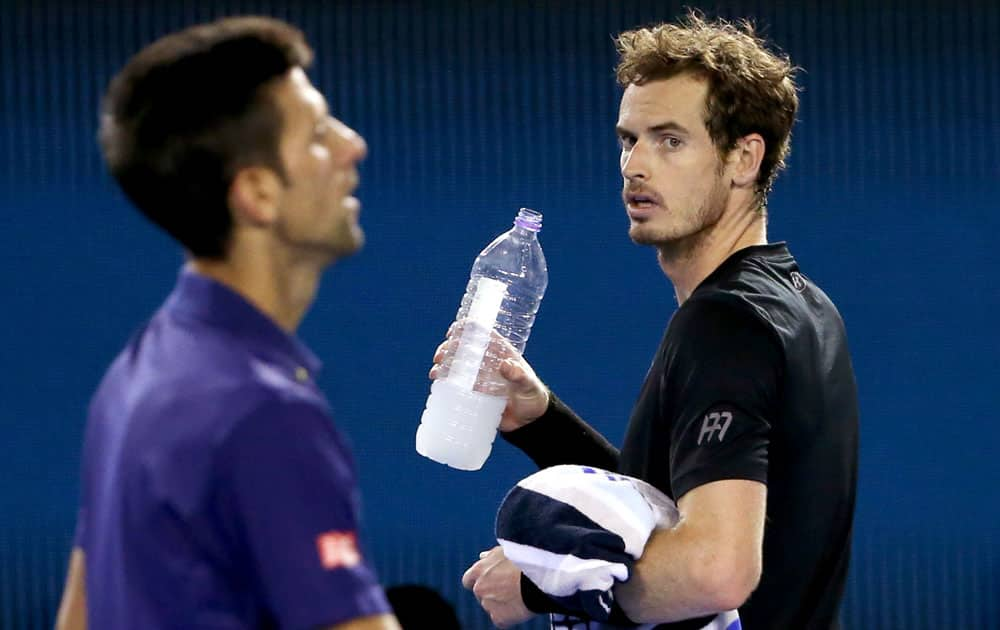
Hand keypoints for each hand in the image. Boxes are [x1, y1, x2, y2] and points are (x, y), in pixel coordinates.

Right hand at [430, 323, 548, 430]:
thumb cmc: (532, 396)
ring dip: (443, 364)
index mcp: (501, 352)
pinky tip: (437, 381)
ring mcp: (479, 376)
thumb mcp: (528, 384)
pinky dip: (444, 380)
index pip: (482, 333)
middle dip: (449, 348)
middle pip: (464, 347)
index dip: (467, 327)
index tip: (454, 330)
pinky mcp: (473, 392)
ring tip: (435, 371)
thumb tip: (505, 365)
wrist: (529, 420)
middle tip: (440, 356)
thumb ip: (519, 375)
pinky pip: (456, 383)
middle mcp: (487, 361)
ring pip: (456, 364)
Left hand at [462, 546, 533, 627]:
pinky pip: (501, 619)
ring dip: (501, 604)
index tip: (489, 581)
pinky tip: (521, 606)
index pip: (468, 580)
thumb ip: (491, 556)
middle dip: (490, 592)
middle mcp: (479, 588)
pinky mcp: (498, 618)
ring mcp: (487, 604)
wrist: (540, 577)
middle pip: (480, 594)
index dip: (478, 581)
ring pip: (491, 607)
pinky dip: (509, 616)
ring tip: (519, 595)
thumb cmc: (525, 560)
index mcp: (479, 570)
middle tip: (509, 589)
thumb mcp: (506, 551)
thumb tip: (482, 557)